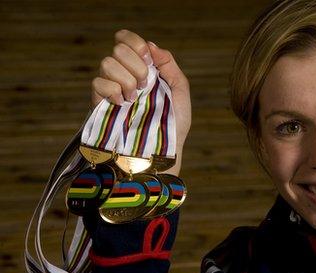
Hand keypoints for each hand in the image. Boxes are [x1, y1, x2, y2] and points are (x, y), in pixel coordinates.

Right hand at [92, 29, 190, 175]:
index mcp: (142, 69)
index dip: (134, 42)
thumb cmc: (174, 124)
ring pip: (106, 63)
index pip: (126, 39)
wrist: (163, 152)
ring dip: (126, 79)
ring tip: (136, 98)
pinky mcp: (99, 104)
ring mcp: (111, 89)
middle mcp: (124, 75)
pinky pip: (97, 83)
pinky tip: (123, 104)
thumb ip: (169, 64)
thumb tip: (151, 45)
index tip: (147, 59)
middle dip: (136, 65)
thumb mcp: (180, 91)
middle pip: (117, 49)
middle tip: (146, 85)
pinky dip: (112, 90)